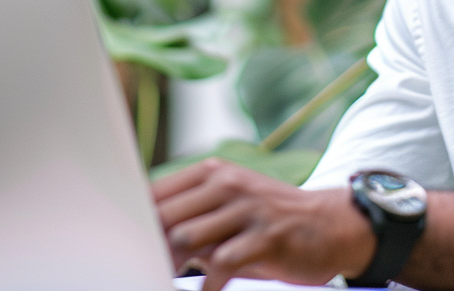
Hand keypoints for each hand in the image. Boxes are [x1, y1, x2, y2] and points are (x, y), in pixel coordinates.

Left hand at [153, 158, 375, 290]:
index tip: (121, 245)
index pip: (157, 193)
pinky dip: (207, 285)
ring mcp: (247, 209)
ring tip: (164, 280)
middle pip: (166, 216)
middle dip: (148, 247)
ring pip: (188, 238)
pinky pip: (223, 264)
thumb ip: (194, 214)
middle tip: (138, 269)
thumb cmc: (271, 219)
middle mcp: (228, 185)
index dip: (134, 221)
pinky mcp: (266, 237)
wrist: (332, 224)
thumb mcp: (232, 204)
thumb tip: (145, 234)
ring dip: (171, 266)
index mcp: (213, 173)